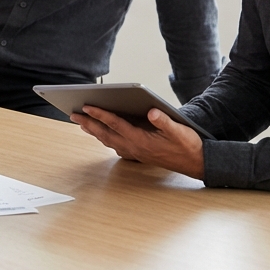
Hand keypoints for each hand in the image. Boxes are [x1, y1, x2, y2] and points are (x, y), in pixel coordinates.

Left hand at [71, 105, 204, 179]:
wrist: (196, 163)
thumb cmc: (188, 145)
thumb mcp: (179, 130)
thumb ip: (164, 121)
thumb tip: (152, 111)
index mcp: (142, 140)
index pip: (116, 124)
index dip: (101, 114)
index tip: (87, 106)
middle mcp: (134, 148)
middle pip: (106, 133)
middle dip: (88, 123)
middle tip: (72, 114)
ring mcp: (135, 152)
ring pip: (108, 140)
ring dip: (93, 131)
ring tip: (81, 122)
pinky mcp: (138, 154)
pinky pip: (115, 145)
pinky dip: (105, 138)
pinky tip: (101, 134)